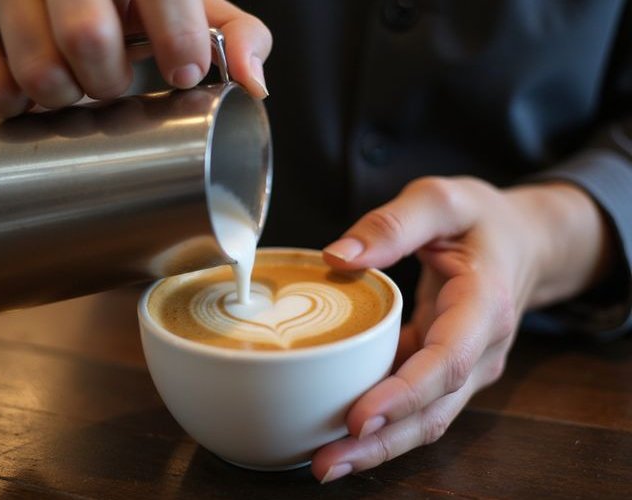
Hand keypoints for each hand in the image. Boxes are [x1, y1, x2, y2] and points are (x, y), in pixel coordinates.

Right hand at [0, 0, 270, 116]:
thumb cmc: (122, 1)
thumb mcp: (183, 5)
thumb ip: (230, 33)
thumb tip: (254, 83)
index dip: (177, 40)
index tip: (183, 72)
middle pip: (87, 40)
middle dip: (110, 81)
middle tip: (112, 80)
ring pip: (39, 73)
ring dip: (66, 97)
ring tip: (72, 81)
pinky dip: (17, 106)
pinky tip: (30, 86)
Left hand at [313, 176, 610, 482]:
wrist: (525, 241)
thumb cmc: (482, 220)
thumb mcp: (441, 200)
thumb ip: (392, 224)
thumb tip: (336, 256)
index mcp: (485, 305)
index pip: (446, 362)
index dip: (403, 394)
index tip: (358, 415)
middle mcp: (482, 349)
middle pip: (434, 410)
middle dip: (381, 441)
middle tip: (325, 463)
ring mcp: (468, 367)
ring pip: (425, 420)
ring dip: (378, 445)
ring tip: (324, 462)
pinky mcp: (447, 372)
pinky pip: (416, 405)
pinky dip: (382, 422)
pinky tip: (339, 431)